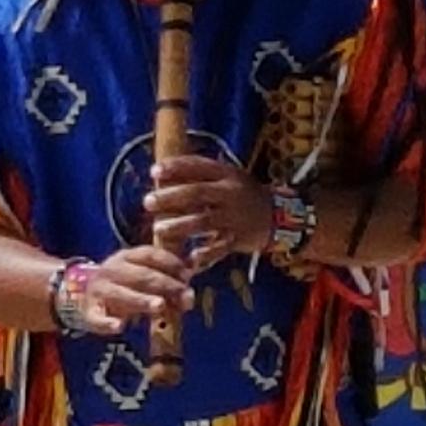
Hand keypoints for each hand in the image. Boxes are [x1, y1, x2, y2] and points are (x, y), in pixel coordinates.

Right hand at [70, 246, 195, 336]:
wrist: (81, 296)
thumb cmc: (122, 286)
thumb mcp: (140, 277)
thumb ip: (165, 281)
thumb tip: (190, 288)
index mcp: (126, 257)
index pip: (150, 255)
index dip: (171, 263)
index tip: (188, 276)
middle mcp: (111, 270)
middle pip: (141, 275)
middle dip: (165, 285)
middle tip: (184, 296)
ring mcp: (99, 291)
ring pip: (121, 294)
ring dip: (141, 300)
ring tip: (159, 306)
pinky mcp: (90, 312)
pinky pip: (97, 317)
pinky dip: (107, 322)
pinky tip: (119, 327)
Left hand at [145, 155, 273, 269]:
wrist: (277, 215)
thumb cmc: (240, 193)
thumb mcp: (225, 176)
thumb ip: (198, 173)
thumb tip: (158, 174)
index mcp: (225, 174)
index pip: (198, 166)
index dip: (176, 168)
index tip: (154, 172)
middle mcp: (230, 194)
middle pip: (198, 194)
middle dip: (171, 198)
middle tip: (148, 202)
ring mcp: (234, 217)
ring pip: (205, 222)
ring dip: (180, 226)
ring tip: (158, 229)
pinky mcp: (239, 239)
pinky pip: (220, 248)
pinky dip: (205, 254)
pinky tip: (190, 259)